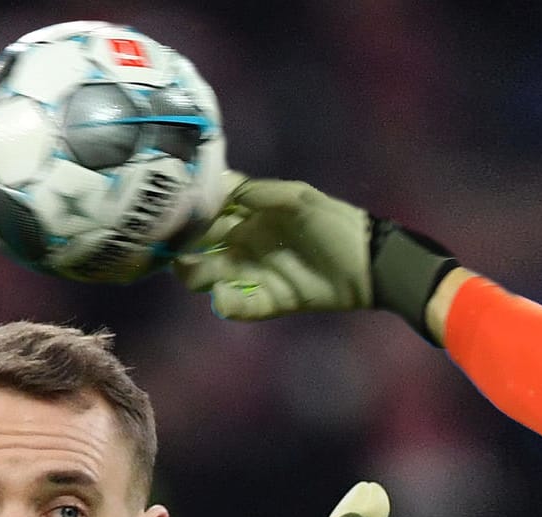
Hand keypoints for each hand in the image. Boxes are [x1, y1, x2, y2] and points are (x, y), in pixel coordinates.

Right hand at [176, 176, 457, 343]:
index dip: (189, 211)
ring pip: (211, 276)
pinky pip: (239, 305)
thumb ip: (258, 192)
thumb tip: (218, 187)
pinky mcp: (269, 301)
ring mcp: (255, 273)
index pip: (209, 210)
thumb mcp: (298, 198)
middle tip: (172, 248)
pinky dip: (228, 304)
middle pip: (201, 245)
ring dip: (197, 276)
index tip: (172, 212)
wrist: (369, 264)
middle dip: (184, 246)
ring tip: (193, 273)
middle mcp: (246, 242)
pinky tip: (224, 297)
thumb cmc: (334, 223)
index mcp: (250, 214)